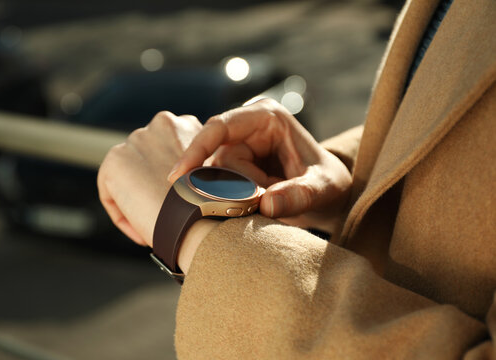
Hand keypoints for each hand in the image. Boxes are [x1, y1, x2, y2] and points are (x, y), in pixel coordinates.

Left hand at [97, 111, 201, 246]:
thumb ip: (195, 167)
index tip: (179, 201)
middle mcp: (158, 124)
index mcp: (185, 125)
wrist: (198, 216)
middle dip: (151, 185)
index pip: (168, 148)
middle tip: (164, 214)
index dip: (172, 178)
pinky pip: (111, 193)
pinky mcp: (114, 161)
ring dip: (138, 200)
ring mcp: (135, 141)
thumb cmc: (212, 205)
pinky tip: (141, 233)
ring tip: (154, 225)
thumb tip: (178, 183)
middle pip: (147, 159)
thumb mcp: (210, 175)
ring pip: (129, 177)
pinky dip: (124, 215)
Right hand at [168, 99, 351, 231]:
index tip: (176, 175)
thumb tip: (267, 205)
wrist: (326, 194)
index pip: (220, 127)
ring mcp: (236, 147)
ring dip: (239, 199)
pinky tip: (254, 207)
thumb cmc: (327, 183)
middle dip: (238, 190)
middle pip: (218, 161)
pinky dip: (233, 202)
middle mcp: (245, 128)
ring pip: (216, 179)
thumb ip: (300, 195)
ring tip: (271, 204)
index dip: (196, 149)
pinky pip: (218, 188)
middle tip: (269, 205)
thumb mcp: (323, 188)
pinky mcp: (231, 167)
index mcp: (266, 116)